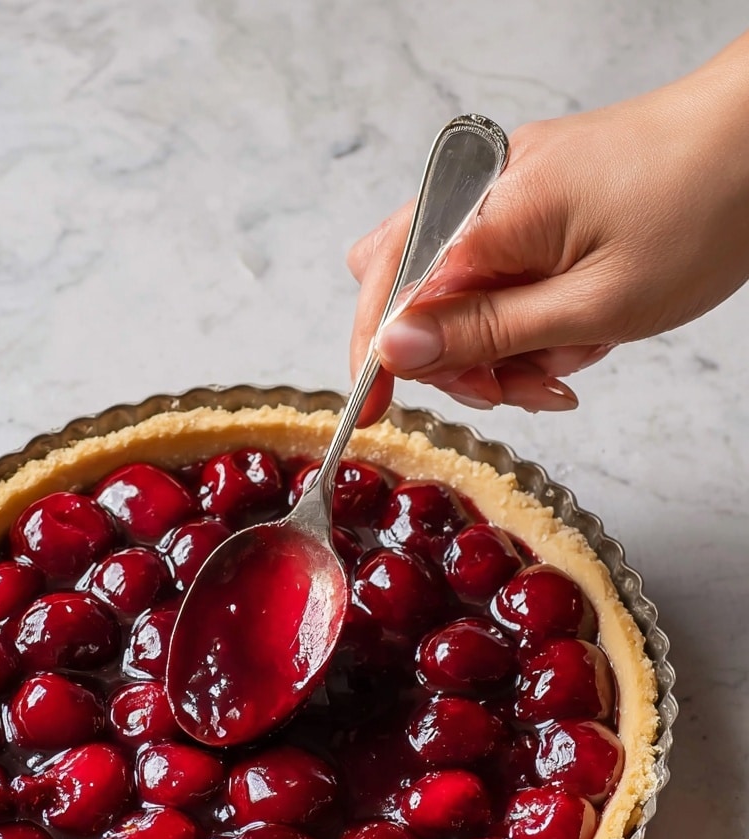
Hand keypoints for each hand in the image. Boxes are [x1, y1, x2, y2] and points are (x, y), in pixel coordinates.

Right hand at [349, 32, 748, 423]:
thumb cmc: (698, 212)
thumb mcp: (592, 305)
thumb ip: (485, 330)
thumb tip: (392, 348)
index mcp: (488, 214)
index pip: (389, 295)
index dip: (379, 360)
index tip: (373, 414)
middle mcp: (481, 192)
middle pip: (408, 290)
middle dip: (453, 356)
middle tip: (512, 389)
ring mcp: (505, 191)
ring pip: (454, 289)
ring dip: (497, 343)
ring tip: (565, 362)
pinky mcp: (531, 199)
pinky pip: (496, 271)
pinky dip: (525, 315)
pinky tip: (574, 331)